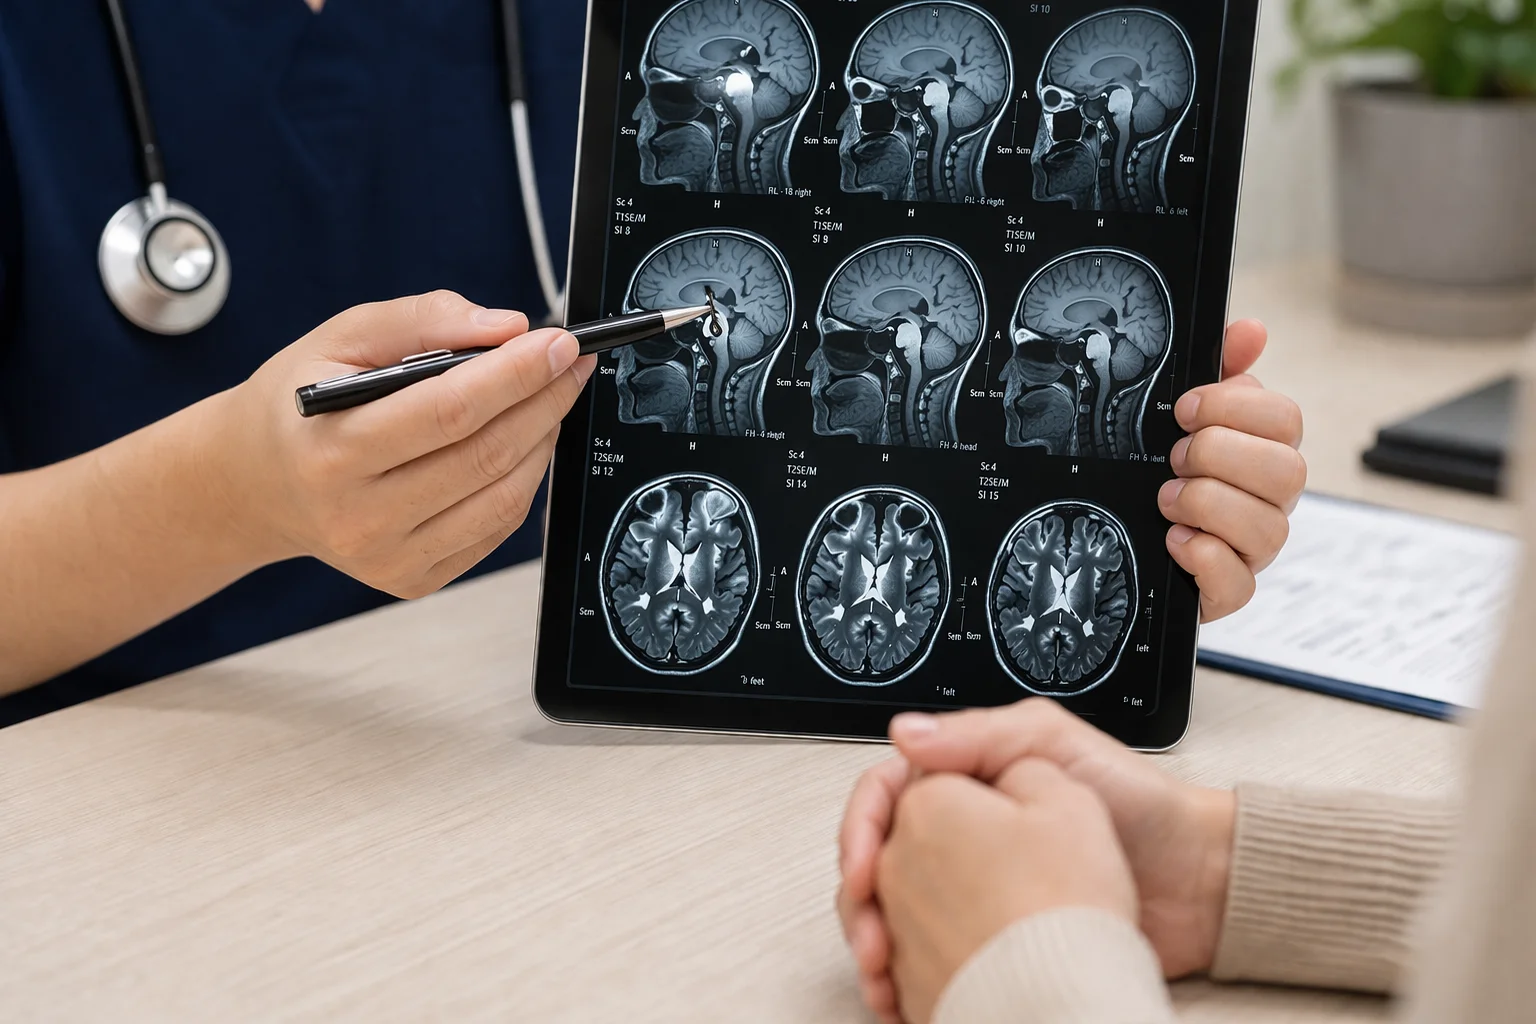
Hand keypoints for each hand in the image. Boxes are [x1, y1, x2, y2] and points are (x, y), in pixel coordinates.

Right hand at [210, 290, 593, 597]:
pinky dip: (522, 480)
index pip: (449, 411)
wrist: (258, 483)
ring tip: (550, 398)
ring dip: (543, 440)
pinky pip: (495, 530)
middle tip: (571, 363)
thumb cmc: (302, 405)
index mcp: (331, 451)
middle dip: (543, 401)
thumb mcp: (340, 338)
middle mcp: (358, 517)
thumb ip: (424, 320)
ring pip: (503, 498)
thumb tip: (509, 327)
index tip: (559, 343)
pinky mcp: (411, 580)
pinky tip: (522, 443)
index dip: (516, 375)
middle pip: (485, 456)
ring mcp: (388, 558)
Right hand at [839, 701, 1233, 1019]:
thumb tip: (905, 732)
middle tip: (869, 931)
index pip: (889, 793)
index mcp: (967, 777)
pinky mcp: (991, 933)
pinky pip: (930, 951)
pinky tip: (904, 988)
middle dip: (859, 896)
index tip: (861, 867)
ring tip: (882, 969)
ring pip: (895, 910)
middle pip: (879, 858)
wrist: (1195, 881)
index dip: (862, 828)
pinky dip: (909, 971)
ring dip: (876, 938)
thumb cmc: (1138, 804)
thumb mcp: (1054, 744)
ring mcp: (973, 885)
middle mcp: (963, 830)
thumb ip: (979, 734)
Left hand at [1164, 319, 1306, 621]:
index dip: (1236, 408)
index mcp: (1262, 451)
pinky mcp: (1226, 592)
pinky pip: (1238, 582)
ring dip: (1208, 504)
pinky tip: (1174, 539)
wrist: (1115, 542)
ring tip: (1166, 499)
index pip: (1286, 420)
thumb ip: (1216, 369)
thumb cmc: (1158, 472)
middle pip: (1288, 471)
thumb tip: (1252, 329)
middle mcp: (1268, 501)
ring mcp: (1252, 550)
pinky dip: (1204, 556)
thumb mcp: (1176, 417)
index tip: (1186, 409)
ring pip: (1268, 528)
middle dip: (1221, 455)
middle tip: (1175, 458)